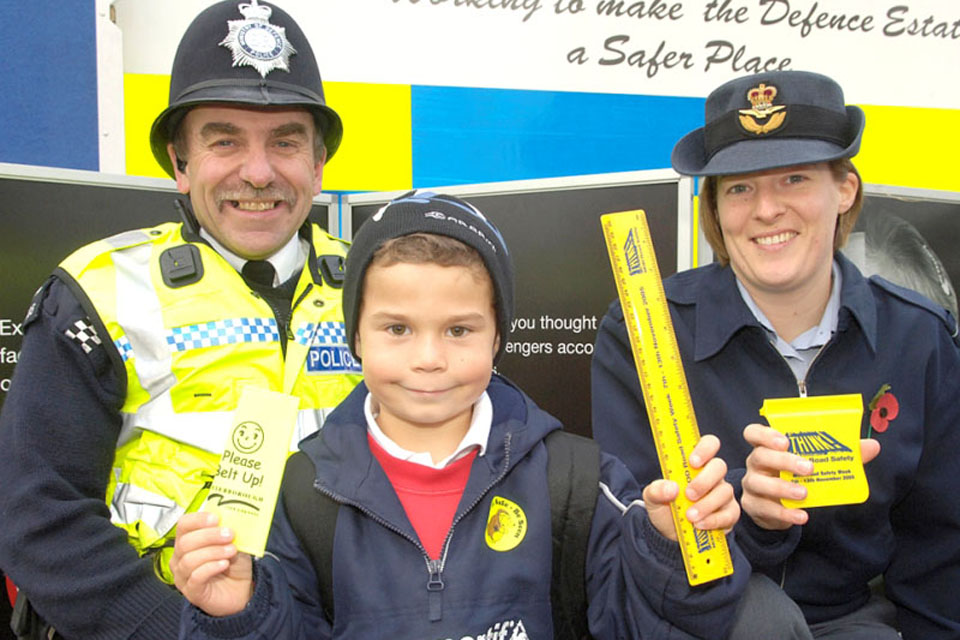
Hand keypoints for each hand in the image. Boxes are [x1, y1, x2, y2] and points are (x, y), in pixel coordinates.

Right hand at [171, 511, 253, 616]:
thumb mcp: (234, 542)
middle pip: (184, 542)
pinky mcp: (192, 592)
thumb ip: (229, 531)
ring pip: (189, 560)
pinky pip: (195, 577)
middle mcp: (180, 558)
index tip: (216, 518)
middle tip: (229, 534)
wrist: (241, 589)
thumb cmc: (233, 564)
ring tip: (231, 551)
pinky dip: (211, 568)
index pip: (183, 525)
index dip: (197, 519)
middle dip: (209, 536)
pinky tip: (224, 564)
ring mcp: (183, 577)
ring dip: (213, 552)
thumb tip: (232, 518)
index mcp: (188, 541)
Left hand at [644, 435, 738, 541]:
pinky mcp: (729, 513)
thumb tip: (671, 488)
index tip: (692, 462)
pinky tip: (699, 525)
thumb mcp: (652, 497)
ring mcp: (722, 493)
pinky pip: (729, 514)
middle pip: (719, 466)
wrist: (669, 534)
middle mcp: (712, 475)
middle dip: (704, 480)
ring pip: (725, 491)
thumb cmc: (664, 507)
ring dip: (706, 504)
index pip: (708, 444)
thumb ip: (656, 490)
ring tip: (690, 516)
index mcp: (695, 463)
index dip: (704, 448)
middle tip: (689, 494)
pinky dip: (713, 520)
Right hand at [740, 424, 881, 529]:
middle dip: (783, 461)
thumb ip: (841, 454)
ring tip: (804, 493)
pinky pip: (766, 509)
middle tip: (809, 467)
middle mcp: (756, 464)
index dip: (765, 434)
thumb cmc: (795, 477)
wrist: (778, 508)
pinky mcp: (754, 506)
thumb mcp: (814, 463)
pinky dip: (785, 514)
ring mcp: (752, 485)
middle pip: (759, 456)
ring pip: (758, 483)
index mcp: (767, 448)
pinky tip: (802, 516)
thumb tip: (872, 446)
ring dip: (782, 488)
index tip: (784, 440)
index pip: (754, 433)